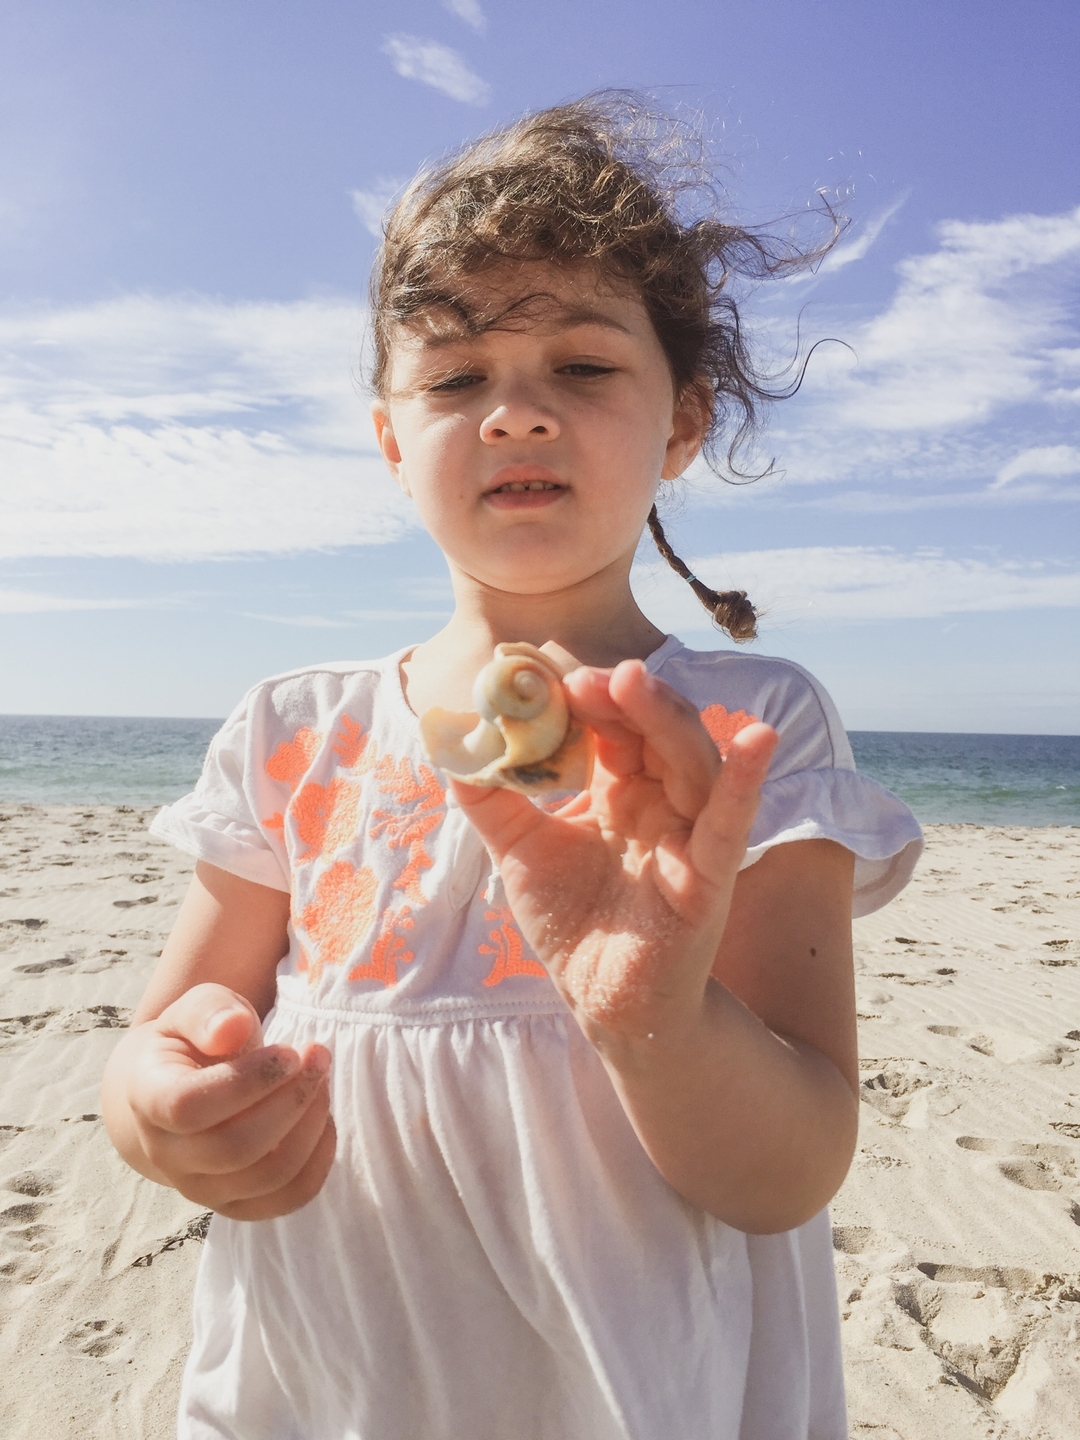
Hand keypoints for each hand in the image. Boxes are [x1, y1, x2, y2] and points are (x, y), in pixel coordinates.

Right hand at [102, 983, 334, 1220]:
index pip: (188, 1108)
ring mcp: (200, 1188)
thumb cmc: (191, 1042)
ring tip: (321, 1080)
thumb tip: (231, 1029)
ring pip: (267, 1177)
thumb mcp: (192, 1010)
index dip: (247, 1082)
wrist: (173, 1091)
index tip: (289, 1051)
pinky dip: (318, 1160)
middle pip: (234, 1149)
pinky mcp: (236, 1204)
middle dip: (291, 1100)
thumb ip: (209, 1012)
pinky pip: (287, 1198)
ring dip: (310, 1126)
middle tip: (318, 1056)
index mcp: (148, 1099)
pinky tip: (323, 1118)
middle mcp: (166, 1155)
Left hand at [453, 660, 776, 1039]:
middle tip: (587, 678)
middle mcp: (664, 804)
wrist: (600, 1000)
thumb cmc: (572, 921)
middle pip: (656, 733)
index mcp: (624, 791)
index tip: (553, 677)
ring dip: (668, 719)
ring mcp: (691, 836)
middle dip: (625, 699)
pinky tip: (758, 739)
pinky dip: (746, 780)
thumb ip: (490, 798)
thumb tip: (451, 742)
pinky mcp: (709, 878)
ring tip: (636, 683)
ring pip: (692, 762)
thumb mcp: (520, 849)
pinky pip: (731, 824)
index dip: (591, 699)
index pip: (616, 727)